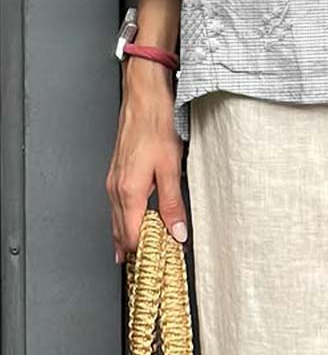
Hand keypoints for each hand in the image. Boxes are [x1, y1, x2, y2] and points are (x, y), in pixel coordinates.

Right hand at [105, 56, 187, 264]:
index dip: (145, 253)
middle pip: (120, 233)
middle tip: (149, 267)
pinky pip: (116, 206)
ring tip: (142, 253)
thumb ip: (172, 203)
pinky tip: (135, 221)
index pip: (131, 237)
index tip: (159, 265)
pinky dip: (125, 219)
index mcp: (129, 192)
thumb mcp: (171, 166)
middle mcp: (116, 190)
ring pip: (116, 219)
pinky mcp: (116, 173)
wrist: (143, 97)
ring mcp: (113, 181)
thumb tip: (177, 232)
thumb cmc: (155, 124)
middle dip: (134, 250)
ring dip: (128, 236)